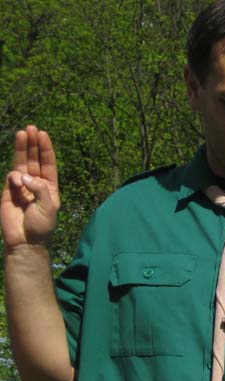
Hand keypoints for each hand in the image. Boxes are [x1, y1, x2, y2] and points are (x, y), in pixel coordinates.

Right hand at [1, 125, 60, 249]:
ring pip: (21, 164)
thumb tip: (25, 176)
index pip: (48, 163)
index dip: (45, 149)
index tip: (43, 134)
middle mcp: (36, 183)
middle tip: (31, 128)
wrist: (25, 240)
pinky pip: (10, 178)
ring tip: (22, 133)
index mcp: (50, 186)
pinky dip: (13, 175)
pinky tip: (17, 178)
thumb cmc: (41, 225)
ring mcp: (21, 186)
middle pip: (34, 159)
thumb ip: (40, 189)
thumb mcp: (49, 207)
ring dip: (22, 149)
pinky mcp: (8, 191)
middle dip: (33, 144)